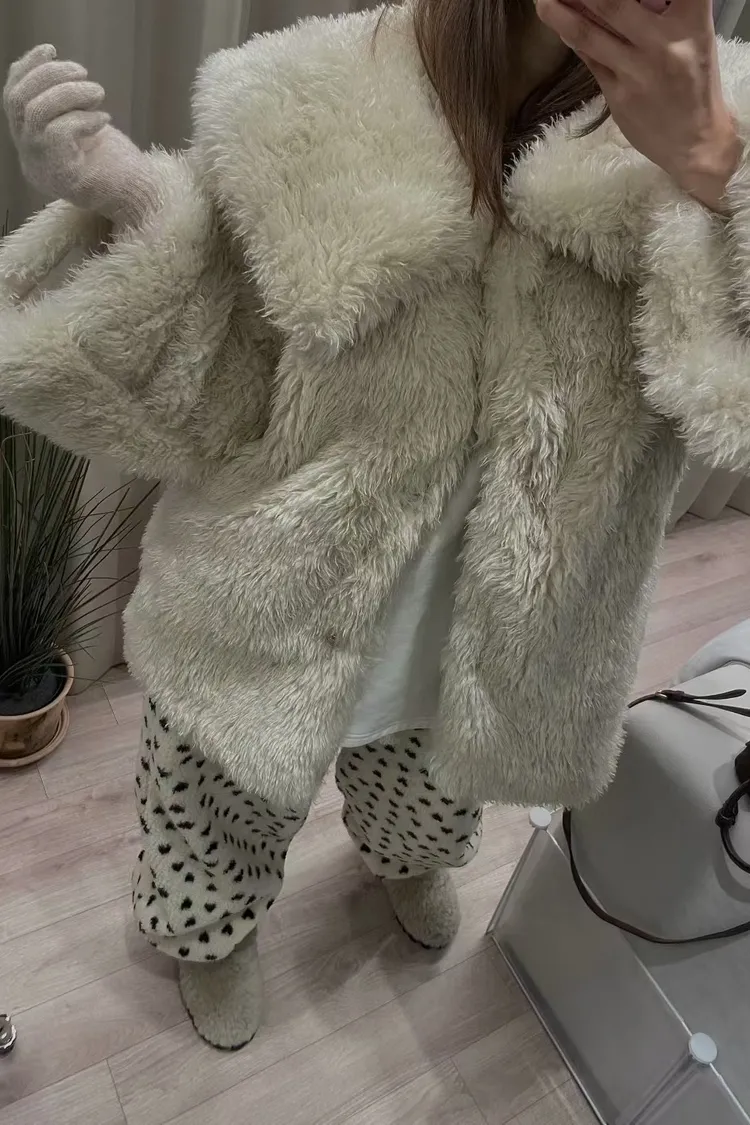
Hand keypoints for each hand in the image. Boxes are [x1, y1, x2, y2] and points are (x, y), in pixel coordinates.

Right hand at [3, 44, 157, 225]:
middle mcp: (30, 159)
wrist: (141, 199)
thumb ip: (62, 105)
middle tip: (83, 72)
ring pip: (35, 112)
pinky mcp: (61, 176)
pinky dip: (82, 117)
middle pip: (18, 102)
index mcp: (32, 146)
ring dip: (69, 93)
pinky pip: (57, 132)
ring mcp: (42, 169)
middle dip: (49, 76)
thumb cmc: (117, 163)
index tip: (50, 49)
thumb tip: (51, 65)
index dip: (26, 69)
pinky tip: (104, 119)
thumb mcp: (84, 125)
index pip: (12, 100)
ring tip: (98, 92)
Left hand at [535, 0, 742, 211]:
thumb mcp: (695, 36)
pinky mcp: (618, 96)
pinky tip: (559, 24)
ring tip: (543, 1)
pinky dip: (572, 38)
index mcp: (691, 22)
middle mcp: (664, 44)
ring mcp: (638, 72)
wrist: (695, 142)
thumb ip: (667, 11)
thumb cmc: (694, 82)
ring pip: (591, 34)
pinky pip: (589, 60)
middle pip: (614, 5)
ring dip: (562, 14)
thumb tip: (624, 0)